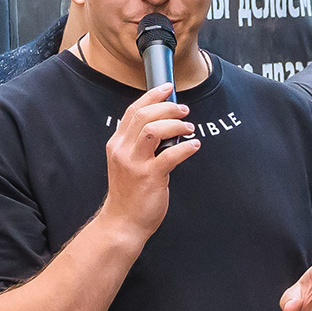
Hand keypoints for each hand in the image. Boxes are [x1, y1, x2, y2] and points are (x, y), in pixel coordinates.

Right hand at [97, 84, 200, 237]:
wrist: (123, 222)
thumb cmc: (128, 193)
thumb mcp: (126, 162)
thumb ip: (137, 144)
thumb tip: (163, 125)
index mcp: (117, 144)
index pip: (133, 111)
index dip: (152, 96)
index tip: (167, 89)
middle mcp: (123, 150)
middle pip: (143, 115)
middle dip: (167, 108)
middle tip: (184, 111)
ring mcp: (135, 164)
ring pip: (153, 129)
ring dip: (175, 125)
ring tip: (188, 128)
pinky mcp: (150, 177)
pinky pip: (170, 155)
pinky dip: (186, 148)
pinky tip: (194, 146)